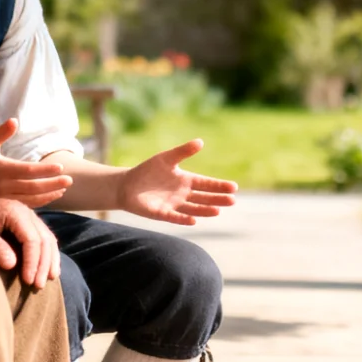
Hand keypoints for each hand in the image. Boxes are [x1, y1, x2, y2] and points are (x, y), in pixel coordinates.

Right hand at [0, 120, 72, 206]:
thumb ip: (1, 132)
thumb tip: (15, 120)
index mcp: (0, 169)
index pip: (27, 171)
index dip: (45, 170)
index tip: (61, 167)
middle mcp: (2, 186)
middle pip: (33, 187)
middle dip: (52, 184)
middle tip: (70, 180)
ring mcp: (2, 198)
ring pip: (30, 200)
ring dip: (48, 195)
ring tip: (63, 189)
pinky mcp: (3, 204)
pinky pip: (24, 205)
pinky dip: (39, 202)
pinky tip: (50, 196)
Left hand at [0, 187, 60, 289]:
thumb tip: (12, 265)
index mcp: (14, 212)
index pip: (32, 239)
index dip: (32, 262)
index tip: (27, 281)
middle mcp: (25, 212)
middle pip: (44, 240)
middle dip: (43, 264)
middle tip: (38, 286)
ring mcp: (26, 217)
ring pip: (47, 238)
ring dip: (49, 260)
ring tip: (48, 279)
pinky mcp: (23, 224)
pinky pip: (43, 238)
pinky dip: (47, 254)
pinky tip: (47, 268)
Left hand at [120, 140, 238, 225]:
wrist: (127, 185)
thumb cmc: (148, 170)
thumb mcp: (166, 158)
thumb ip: (183, 151)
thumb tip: (201, 141)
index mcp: (185, 180)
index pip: (206, 184)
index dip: (219, 186)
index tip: (234, 187)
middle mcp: (182, 194)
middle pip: (204, 197)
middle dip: (217, 199)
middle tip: (232, 200)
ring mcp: (173, 205)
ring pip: (193, 208)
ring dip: (205, 210)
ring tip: (218, 211)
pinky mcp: (162, 213)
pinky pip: (175, 217)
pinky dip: (183, 219)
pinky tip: (193, 220)